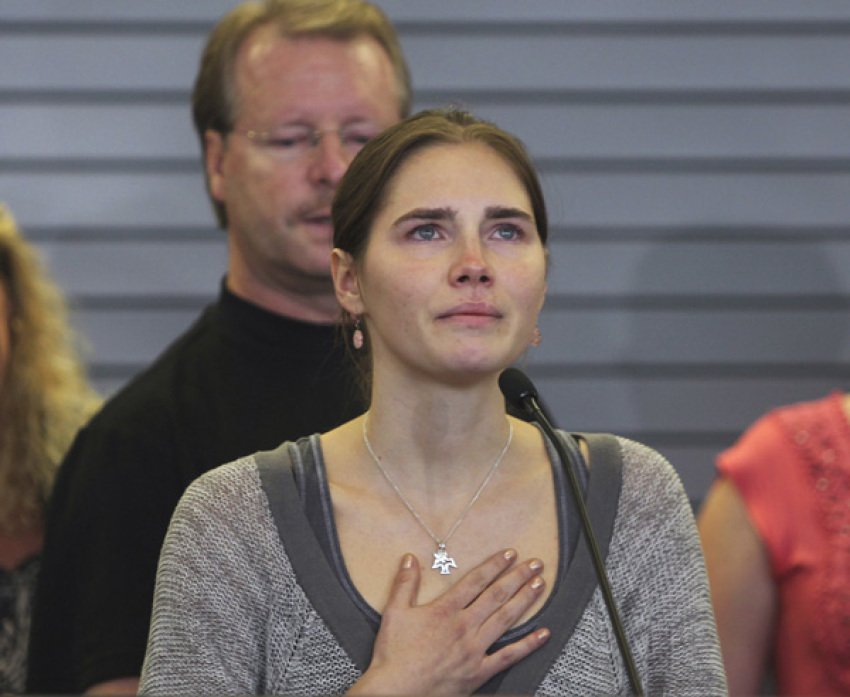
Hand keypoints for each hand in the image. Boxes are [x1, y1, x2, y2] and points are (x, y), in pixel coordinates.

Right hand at [349, 549, 549, 695]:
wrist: (396, 690)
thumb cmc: (393, 653)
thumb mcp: (394, 612)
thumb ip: (405, 583)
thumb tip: (410, 558)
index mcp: (445, 610)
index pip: (476, 581)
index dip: (494, 565)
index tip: (510, 554)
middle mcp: (464, 626)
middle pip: (496, 596)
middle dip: (517, 577)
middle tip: (536, 565)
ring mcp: (474, 649)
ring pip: (505, 620)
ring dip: (525, 600)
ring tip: (539, 585)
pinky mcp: (478, 671)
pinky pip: (508, 657)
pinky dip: (528, 645)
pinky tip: (543, 634)